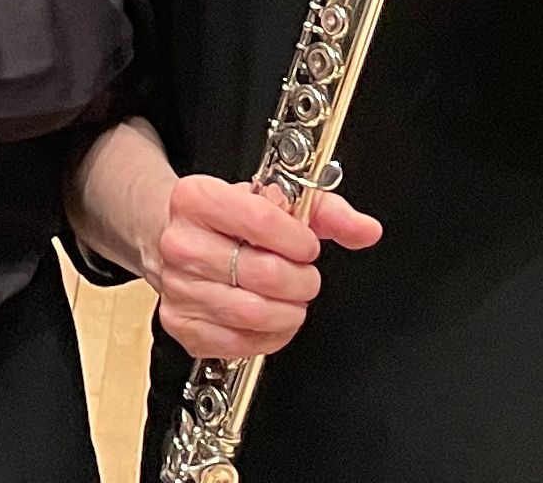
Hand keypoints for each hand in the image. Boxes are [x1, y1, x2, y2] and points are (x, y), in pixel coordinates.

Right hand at [140, 166, 382, 364]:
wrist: (179, 240)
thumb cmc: (228, 222)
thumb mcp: (276, 202)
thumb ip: (326, 212)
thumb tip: (364, 229)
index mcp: (197, 199)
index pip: (261, 219)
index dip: (299, 239)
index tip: (306, 245)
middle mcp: (181, 242)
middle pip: (265, 273)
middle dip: (301, 280)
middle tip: (304, 276)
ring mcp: (178, 287)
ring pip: (255, 313)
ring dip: (289, 310)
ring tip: (289, 297)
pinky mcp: (182, 325)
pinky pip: (241, 343)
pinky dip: (270, 335)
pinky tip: (271, 317)